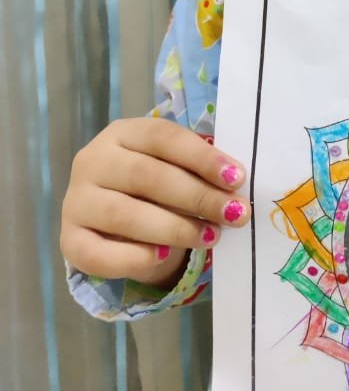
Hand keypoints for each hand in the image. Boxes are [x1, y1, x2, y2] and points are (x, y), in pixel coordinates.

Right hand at [61, 118, 250, 287]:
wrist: (116, 223)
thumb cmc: (157, 188)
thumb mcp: (177, 170)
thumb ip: (200, 173)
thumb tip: (235, 186)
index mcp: (123, 133)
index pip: (163, 137)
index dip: (202, 157)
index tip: (237, 178)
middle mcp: (92, 161)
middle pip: (146, 176)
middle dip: (197, 196)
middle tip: (235, 214)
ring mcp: (76, 201)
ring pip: (125, 214)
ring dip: (175, 228)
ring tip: (212, 237)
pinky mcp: (70, 240)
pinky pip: (100, 254)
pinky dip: (135, 258)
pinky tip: (165, 256)